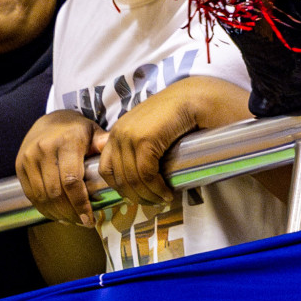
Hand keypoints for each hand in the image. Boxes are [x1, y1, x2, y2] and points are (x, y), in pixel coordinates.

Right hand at [16, 110, 100, 226]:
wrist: (48, 121)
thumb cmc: (76, 130)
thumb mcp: (94, 132)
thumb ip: (104, 146)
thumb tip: (118, 160)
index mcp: (66, 142)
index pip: (71, 180)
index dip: (80, 203)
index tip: (89, 219)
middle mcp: (44, 149)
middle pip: (56, 192)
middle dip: (70, 212)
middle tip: (84, 223)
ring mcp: (29, 158)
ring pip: (42, 196)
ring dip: (57, 213)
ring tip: (72, 220)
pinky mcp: (19, 166)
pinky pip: (31, 195)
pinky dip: (44, 209)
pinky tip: (57, 214)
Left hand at [98, 76, 249, 205]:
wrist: (194, 97)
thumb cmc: (177, 114)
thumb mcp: (150, 130)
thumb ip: (139, 146)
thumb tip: (139, 176)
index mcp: (117, 132)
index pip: (106, 168)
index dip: (120, 187)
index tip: (138, 196)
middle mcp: (118, 134)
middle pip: (118, 178)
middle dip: (135, 196)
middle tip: (153, 203)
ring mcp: (129, 136)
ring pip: (132, 179)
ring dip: (148, 195)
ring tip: (163, 199)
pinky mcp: (144, 140)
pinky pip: (146, 174)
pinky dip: (157, 188)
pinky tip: (167, 192)